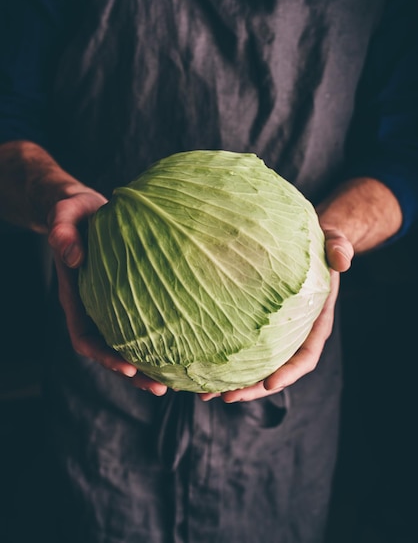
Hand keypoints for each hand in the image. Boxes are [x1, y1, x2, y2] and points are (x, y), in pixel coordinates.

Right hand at [48, 191, 167, 395]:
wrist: (85, 207)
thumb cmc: (73, 213)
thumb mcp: (63, 215)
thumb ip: (62, 233)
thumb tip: (73, 257)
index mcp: (77, 298)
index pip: (86, 339)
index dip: (105, 357)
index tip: (128, 368)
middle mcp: (97, 306)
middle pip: (113, 350)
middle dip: (135, 372)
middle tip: (162, 387)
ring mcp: (115, 302)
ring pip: (133, 340)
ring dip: (152, 360)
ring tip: (180, 376)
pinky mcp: (134, 291)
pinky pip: (149, 316)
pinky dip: (164, 330)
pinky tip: (189, 335)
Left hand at [200, 227, 353, 402]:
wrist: (308, 244)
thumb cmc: (321, 244)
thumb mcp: (335, 241)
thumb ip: (341, 249)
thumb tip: (342, 260)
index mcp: (315, 323)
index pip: (306, 356)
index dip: (290, 372)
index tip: (270, 384)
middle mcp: (294, 335)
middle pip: (275, 372)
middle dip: (252, 389)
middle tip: (227, 397)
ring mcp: (275, 334)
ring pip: (255, 367)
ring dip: (233, 383)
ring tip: (205, 394)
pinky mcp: (256, 326)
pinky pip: (241, 349)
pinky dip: (223, 362)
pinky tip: (199, 369)